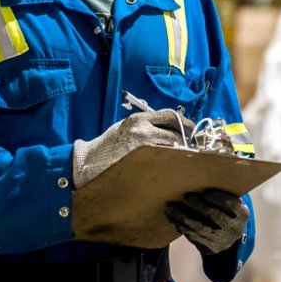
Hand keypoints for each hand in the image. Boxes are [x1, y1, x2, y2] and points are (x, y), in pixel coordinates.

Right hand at [73, 110, 189, 188]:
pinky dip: (171, 162)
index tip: (188, 129)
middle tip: (185, 146)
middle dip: (183, 140)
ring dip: (178, 152)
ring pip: (174, 148)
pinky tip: (167, 165)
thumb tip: (171, 128)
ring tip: (175, 157)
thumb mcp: (126, 127)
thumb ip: (147, 125)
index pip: (170, 116)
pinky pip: (167, 160)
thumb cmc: (109, 145)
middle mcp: (143, 130)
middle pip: (176, 133)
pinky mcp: (147, 162)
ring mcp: (145, 147)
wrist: (92, 161)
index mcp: (138, 119)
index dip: (183, 123)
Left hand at [166, 189, 248, 254]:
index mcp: (241, 213)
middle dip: (198, 206)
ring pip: (201, 229)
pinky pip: (195, 238)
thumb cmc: (221, 206)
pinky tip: (173, 219)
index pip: (232, 205)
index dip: (219, 199)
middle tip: (186, 198)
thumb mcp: (225, 196)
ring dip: (183, 218)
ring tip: (170, 208)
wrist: (225, 232)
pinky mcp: (210, 248)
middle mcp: (234, 229)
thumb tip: (198, 171)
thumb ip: (217, 187)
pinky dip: (182, 228)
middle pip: (215, 216)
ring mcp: (223, 241)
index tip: (205, 192)